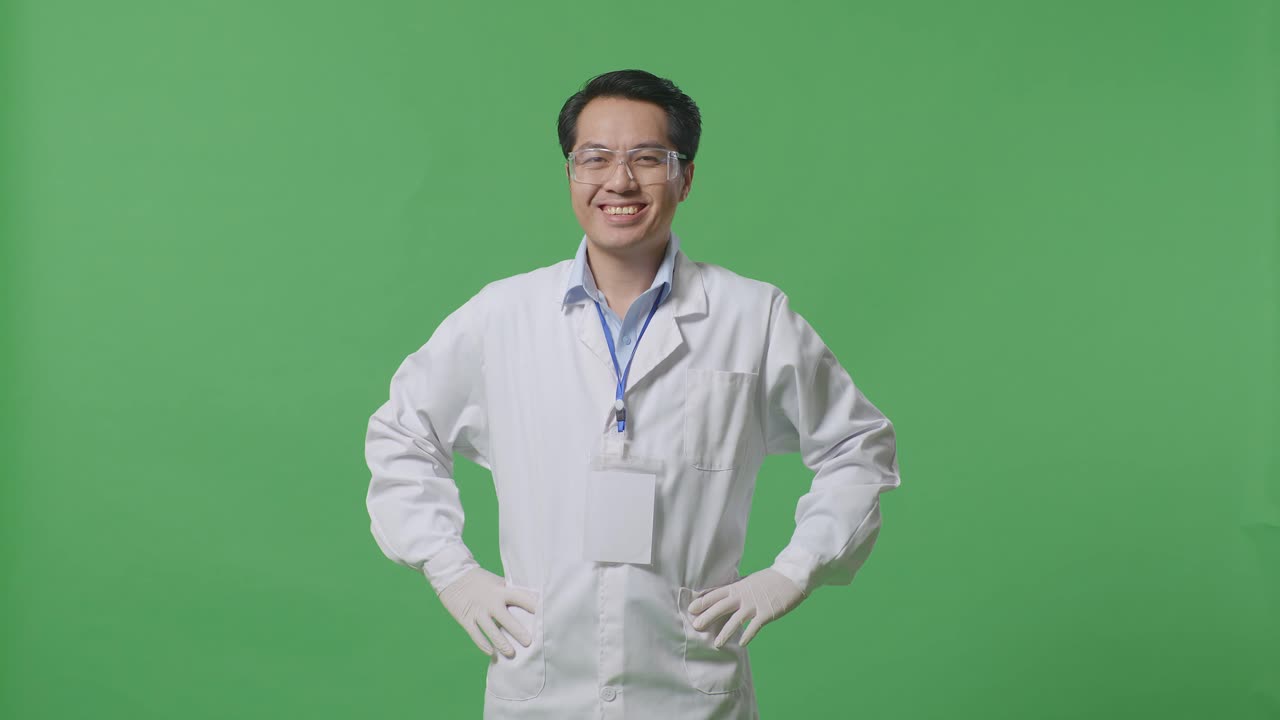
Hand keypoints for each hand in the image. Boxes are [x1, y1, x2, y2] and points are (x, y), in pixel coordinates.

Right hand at [437, 567, 537, 658]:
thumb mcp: (497, 582)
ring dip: (502, 643)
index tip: (545, 616)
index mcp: (501, 590)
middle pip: (507, 619)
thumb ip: (510, 592)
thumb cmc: (479, 579)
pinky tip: (491, 653)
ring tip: (511, 653)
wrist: (452, 575)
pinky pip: (476, 635)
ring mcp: (478, 611)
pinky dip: (483, 645)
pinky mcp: (465, 619)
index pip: (522, 598)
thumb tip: (531, 601)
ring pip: (491, 631)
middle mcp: (491, 602)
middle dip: (518, 632)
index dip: (533, 607)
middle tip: (529, 643)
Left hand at [688, 568, 806, 647]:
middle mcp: (743, 596)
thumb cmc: (769, 580)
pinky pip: (755, 627)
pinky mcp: (766, 613)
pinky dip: (748, 635)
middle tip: (695, 626)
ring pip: (735, 620)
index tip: (691, 608)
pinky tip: (742, 643)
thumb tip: (722, 595)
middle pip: (721, 607)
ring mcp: (754, 605)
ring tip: (716, 644)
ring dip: (725, 632)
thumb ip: (736, 589)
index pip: (716, 594)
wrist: (790, 577)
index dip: (703, 601)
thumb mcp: (748, 581)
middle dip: (707, 616)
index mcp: (738, 587)